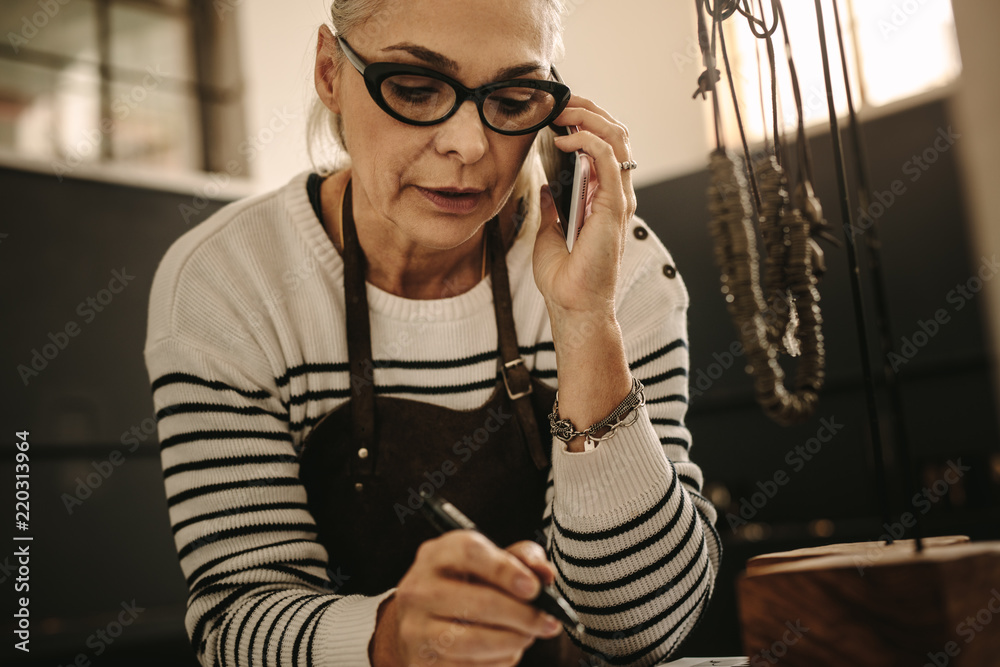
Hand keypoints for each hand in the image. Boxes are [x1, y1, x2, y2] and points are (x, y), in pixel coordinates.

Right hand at [371, 532, 562, 665]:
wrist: (418, 622)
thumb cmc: (463, 586)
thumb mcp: (486, 563)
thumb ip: (520, 559)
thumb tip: (545, 573)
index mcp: (436, 555)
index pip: (470, 553)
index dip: (506, 570)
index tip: (534, 588)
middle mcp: (419, 589)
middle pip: (478, 602)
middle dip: (522, 615)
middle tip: (547, 621)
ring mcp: (415, 628)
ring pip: (475, 640)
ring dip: (513, 641)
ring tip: (529, 636)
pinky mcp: (420, 662)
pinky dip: (498, 662)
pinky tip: (507, 651)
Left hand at [532, 94, 637, 321]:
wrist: (572, 305)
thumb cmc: (565, 277)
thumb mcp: (550, 232)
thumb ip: (553, 206)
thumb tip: (547, 186)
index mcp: (603, 197)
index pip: (605, 144)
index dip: (585, 121)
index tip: (556, 111)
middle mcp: (616, 194)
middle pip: (615, 134)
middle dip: (589, 110)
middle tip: (561, 102)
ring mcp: (618, 199)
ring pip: (617, 139)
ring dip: (589, 117)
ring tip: (563, 112)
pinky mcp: (613, 207)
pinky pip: (609, 161)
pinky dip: (590, 141)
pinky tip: (567, 138)